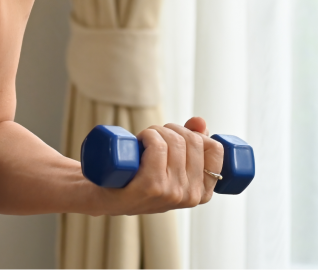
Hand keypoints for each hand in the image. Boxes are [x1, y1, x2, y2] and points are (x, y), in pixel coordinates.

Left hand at [102, 116, 224, 214]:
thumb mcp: (171, 165)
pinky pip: (157, 146)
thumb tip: (200, 122)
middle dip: (171, 129)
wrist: (102, 194)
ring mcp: (171, 193)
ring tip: (143, 141)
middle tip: (154, 137)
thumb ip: (191, 144)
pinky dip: (147, 135)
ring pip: (174, 140)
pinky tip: (138, 142)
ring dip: (155, 130)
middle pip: (192, 140)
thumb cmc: (138, 177)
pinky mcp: (150, 187)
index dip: (197, 134)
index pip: (215, 149)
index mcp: (202, 192)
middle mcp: (190, 196)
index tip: (179, 137)